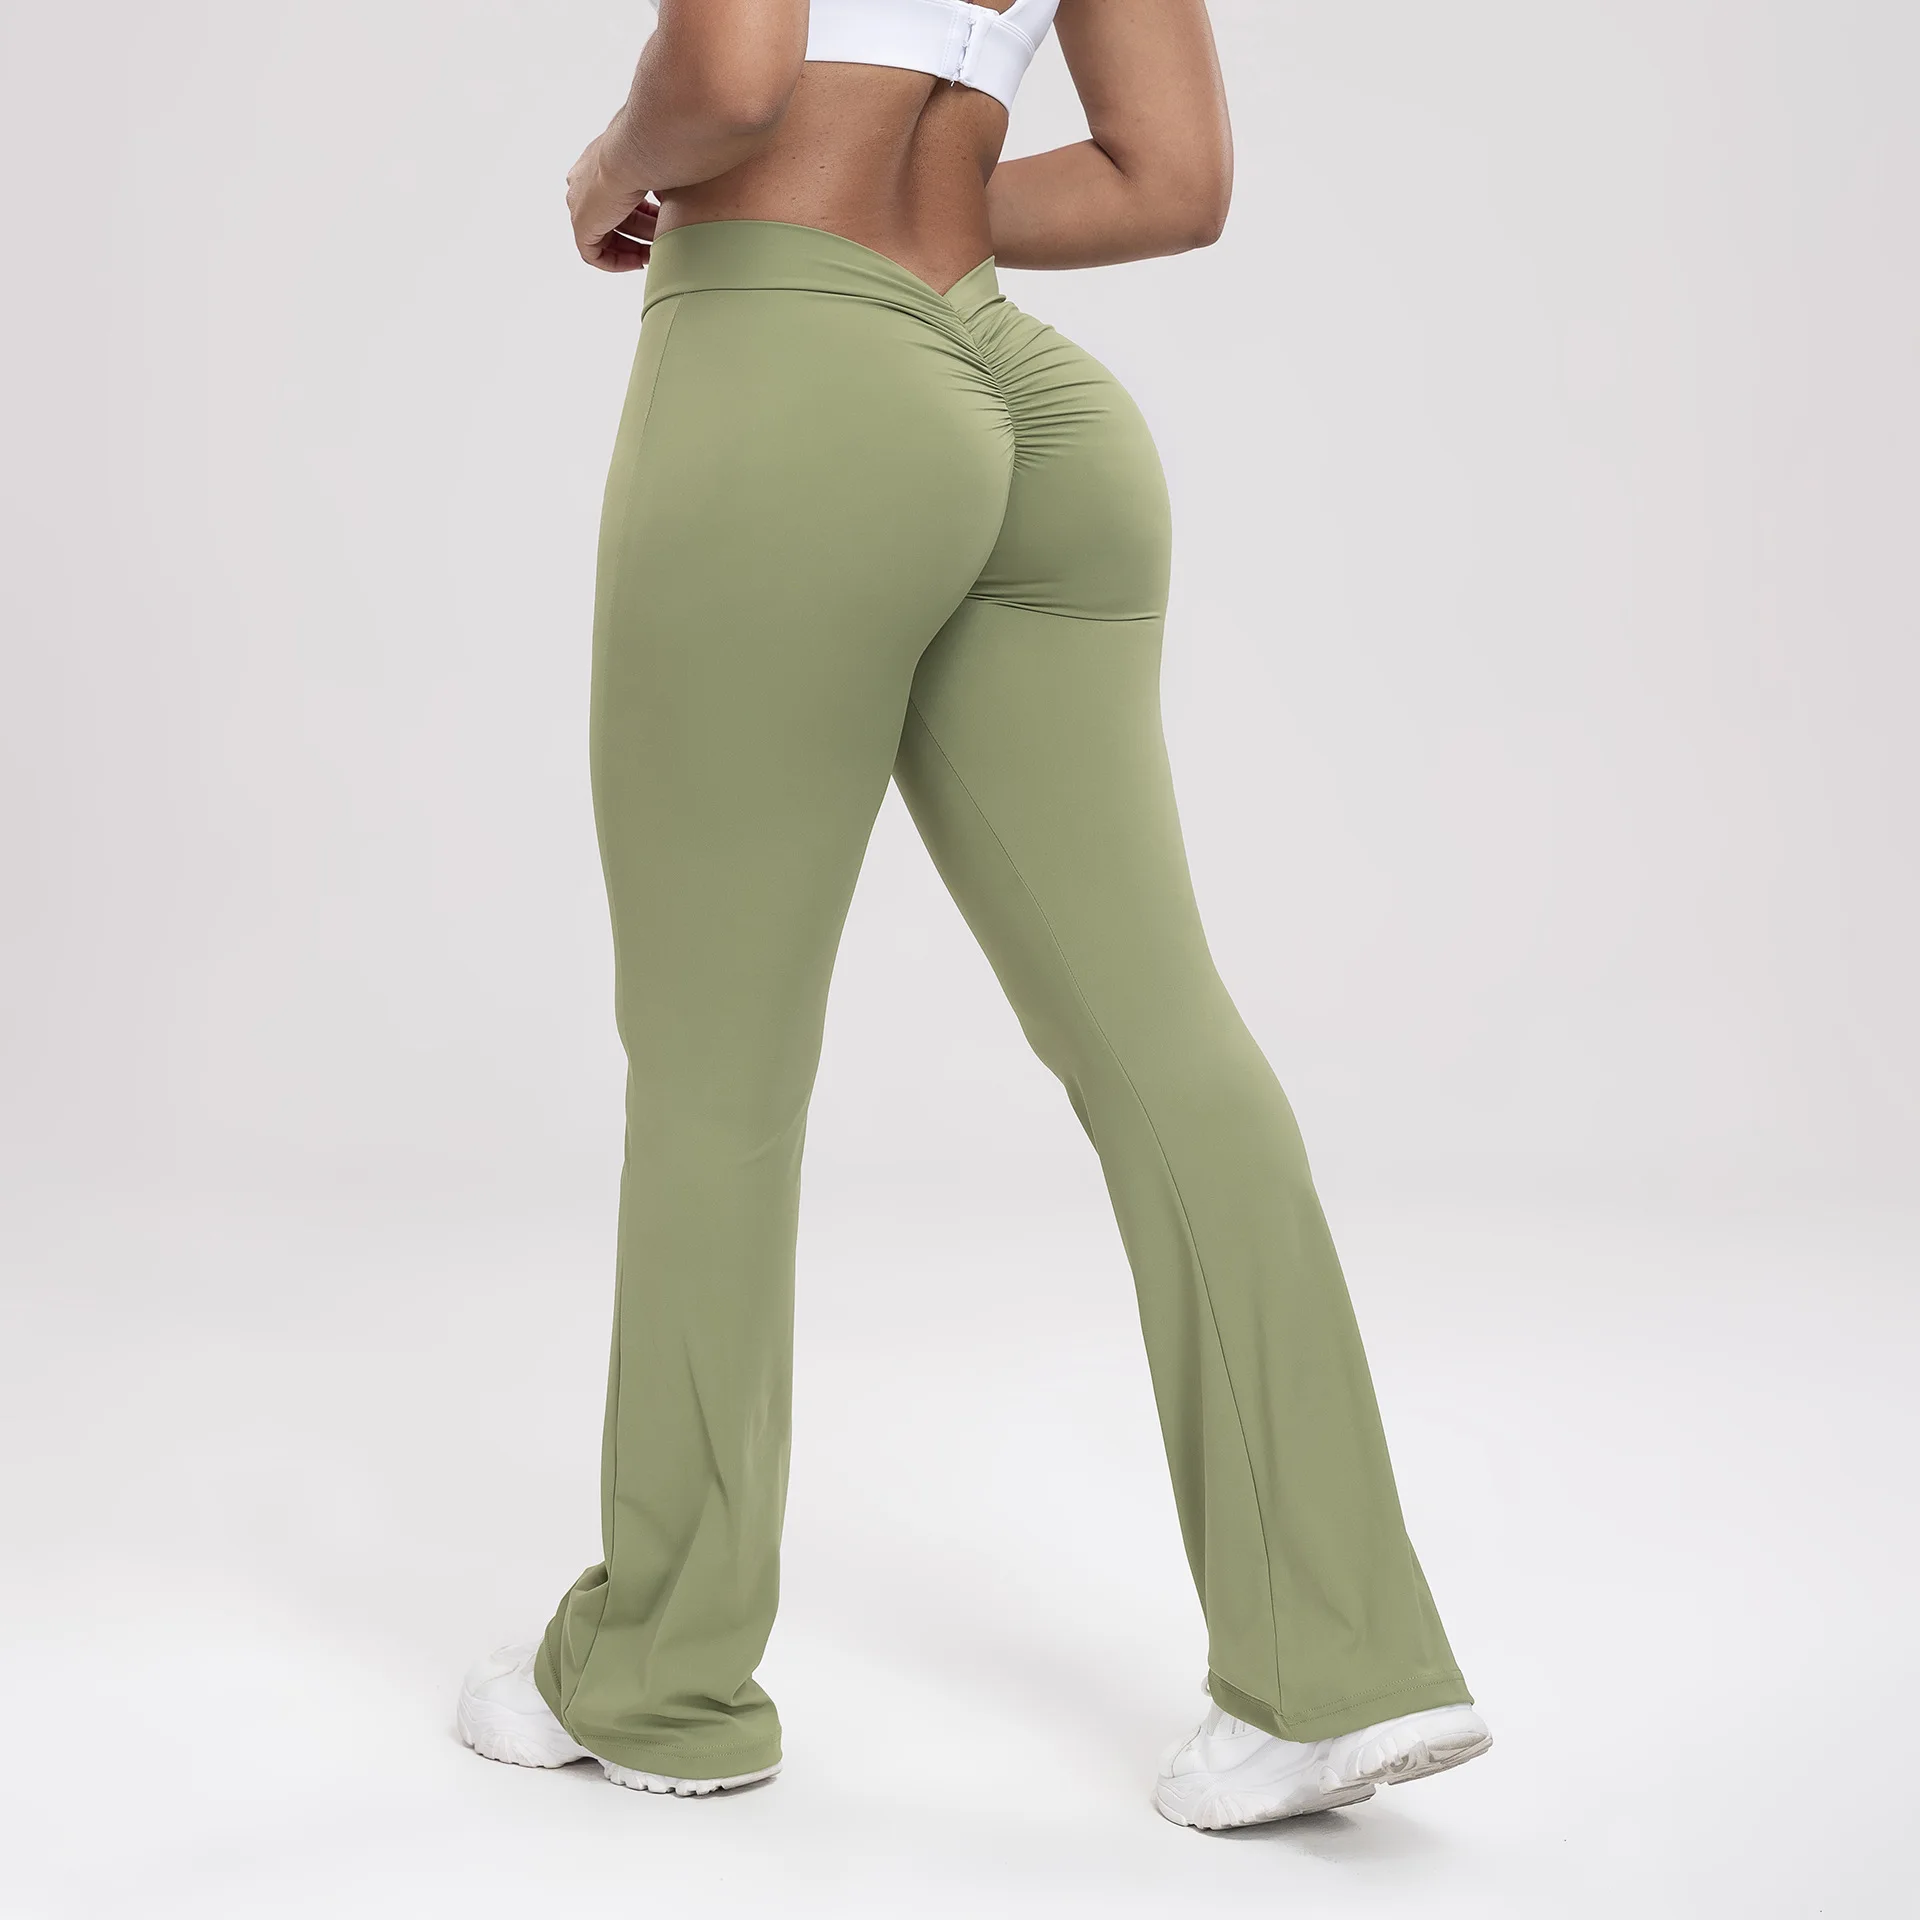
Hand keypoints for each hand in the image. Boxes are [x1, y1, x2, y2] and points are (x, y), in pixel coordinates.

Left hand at [566, 133, 657, 271]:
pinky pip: (594, 254)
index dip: (643, 214)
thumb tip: (680, 190)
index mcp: (600, 163)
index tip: (663, 222)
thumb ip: (664, 178)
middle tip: (661, 242)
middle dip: (639, 235)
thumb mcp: (660, 165)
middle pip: (612, 219)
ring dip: (632, 250)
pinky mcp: (580, 224)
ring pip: (604, 237)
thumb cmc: (652, 150)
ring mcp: (580, 203)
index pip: (618, 196)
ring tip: (655, 254)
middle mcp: (585, 181)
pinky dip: (616, 263)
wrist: (635, 152)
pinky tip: (639, 262)